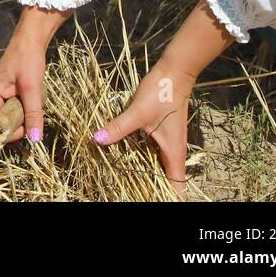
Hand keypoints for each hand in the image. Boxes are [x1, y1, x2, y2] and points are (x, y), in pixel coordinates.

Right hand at [0, 39, 46, 185]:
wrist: (28, 42)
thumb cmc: (28, 61)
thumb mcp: (32, 88)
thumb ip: (33, 114)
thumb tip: (35, 140)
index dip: (1, 144)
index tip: (0, 165)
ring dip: (12, 135)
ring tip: (30, 127)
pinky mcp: (2, 102)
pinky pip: (3, 123)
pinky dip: (10, 132)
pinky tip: (19, 135)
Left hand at [95, 61, 193, 198]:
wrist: (173, 73)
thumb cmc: (161, 94)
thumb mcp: (137, 113)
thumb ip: (118, 128)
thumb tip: (98, 139)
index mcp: (174, 154)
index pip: (177, 187)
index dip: (169, 199)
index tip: (152, 202)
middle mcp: (174, 152)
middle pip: (168, 181)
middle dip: (154, 191)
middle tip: (132, 195)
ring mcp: (169, 143)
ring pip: (161, 167)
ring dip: (150, 176)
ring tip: (130, 185)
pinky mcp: (163, 133)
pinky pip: (156, 154)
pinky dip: (146, 160)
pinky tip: (129, 159)